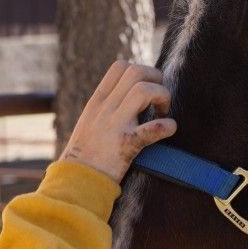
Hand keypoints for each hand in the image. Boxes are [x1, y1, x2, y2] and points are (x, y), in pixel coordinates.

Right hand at [60, 61, 176, 182]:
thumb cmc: (85, 154)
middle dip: (156, 79)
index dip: (141, 71)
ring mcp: (115, 125)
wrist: (77, 181)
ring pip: (144, 91)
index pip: (120, 67)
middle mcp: (105, 109)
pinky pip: (152, 129)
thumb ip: (107, 107)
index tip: (147, 88)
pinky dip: (166, 126)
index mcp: (97, 102)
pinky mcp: (126, 145)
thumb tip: (128, 95)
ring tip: (163, 112)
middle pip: (135, 72)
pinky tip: (170, 129)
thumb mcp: (90, 122)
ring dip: (162, 97)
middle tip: (160, 99)